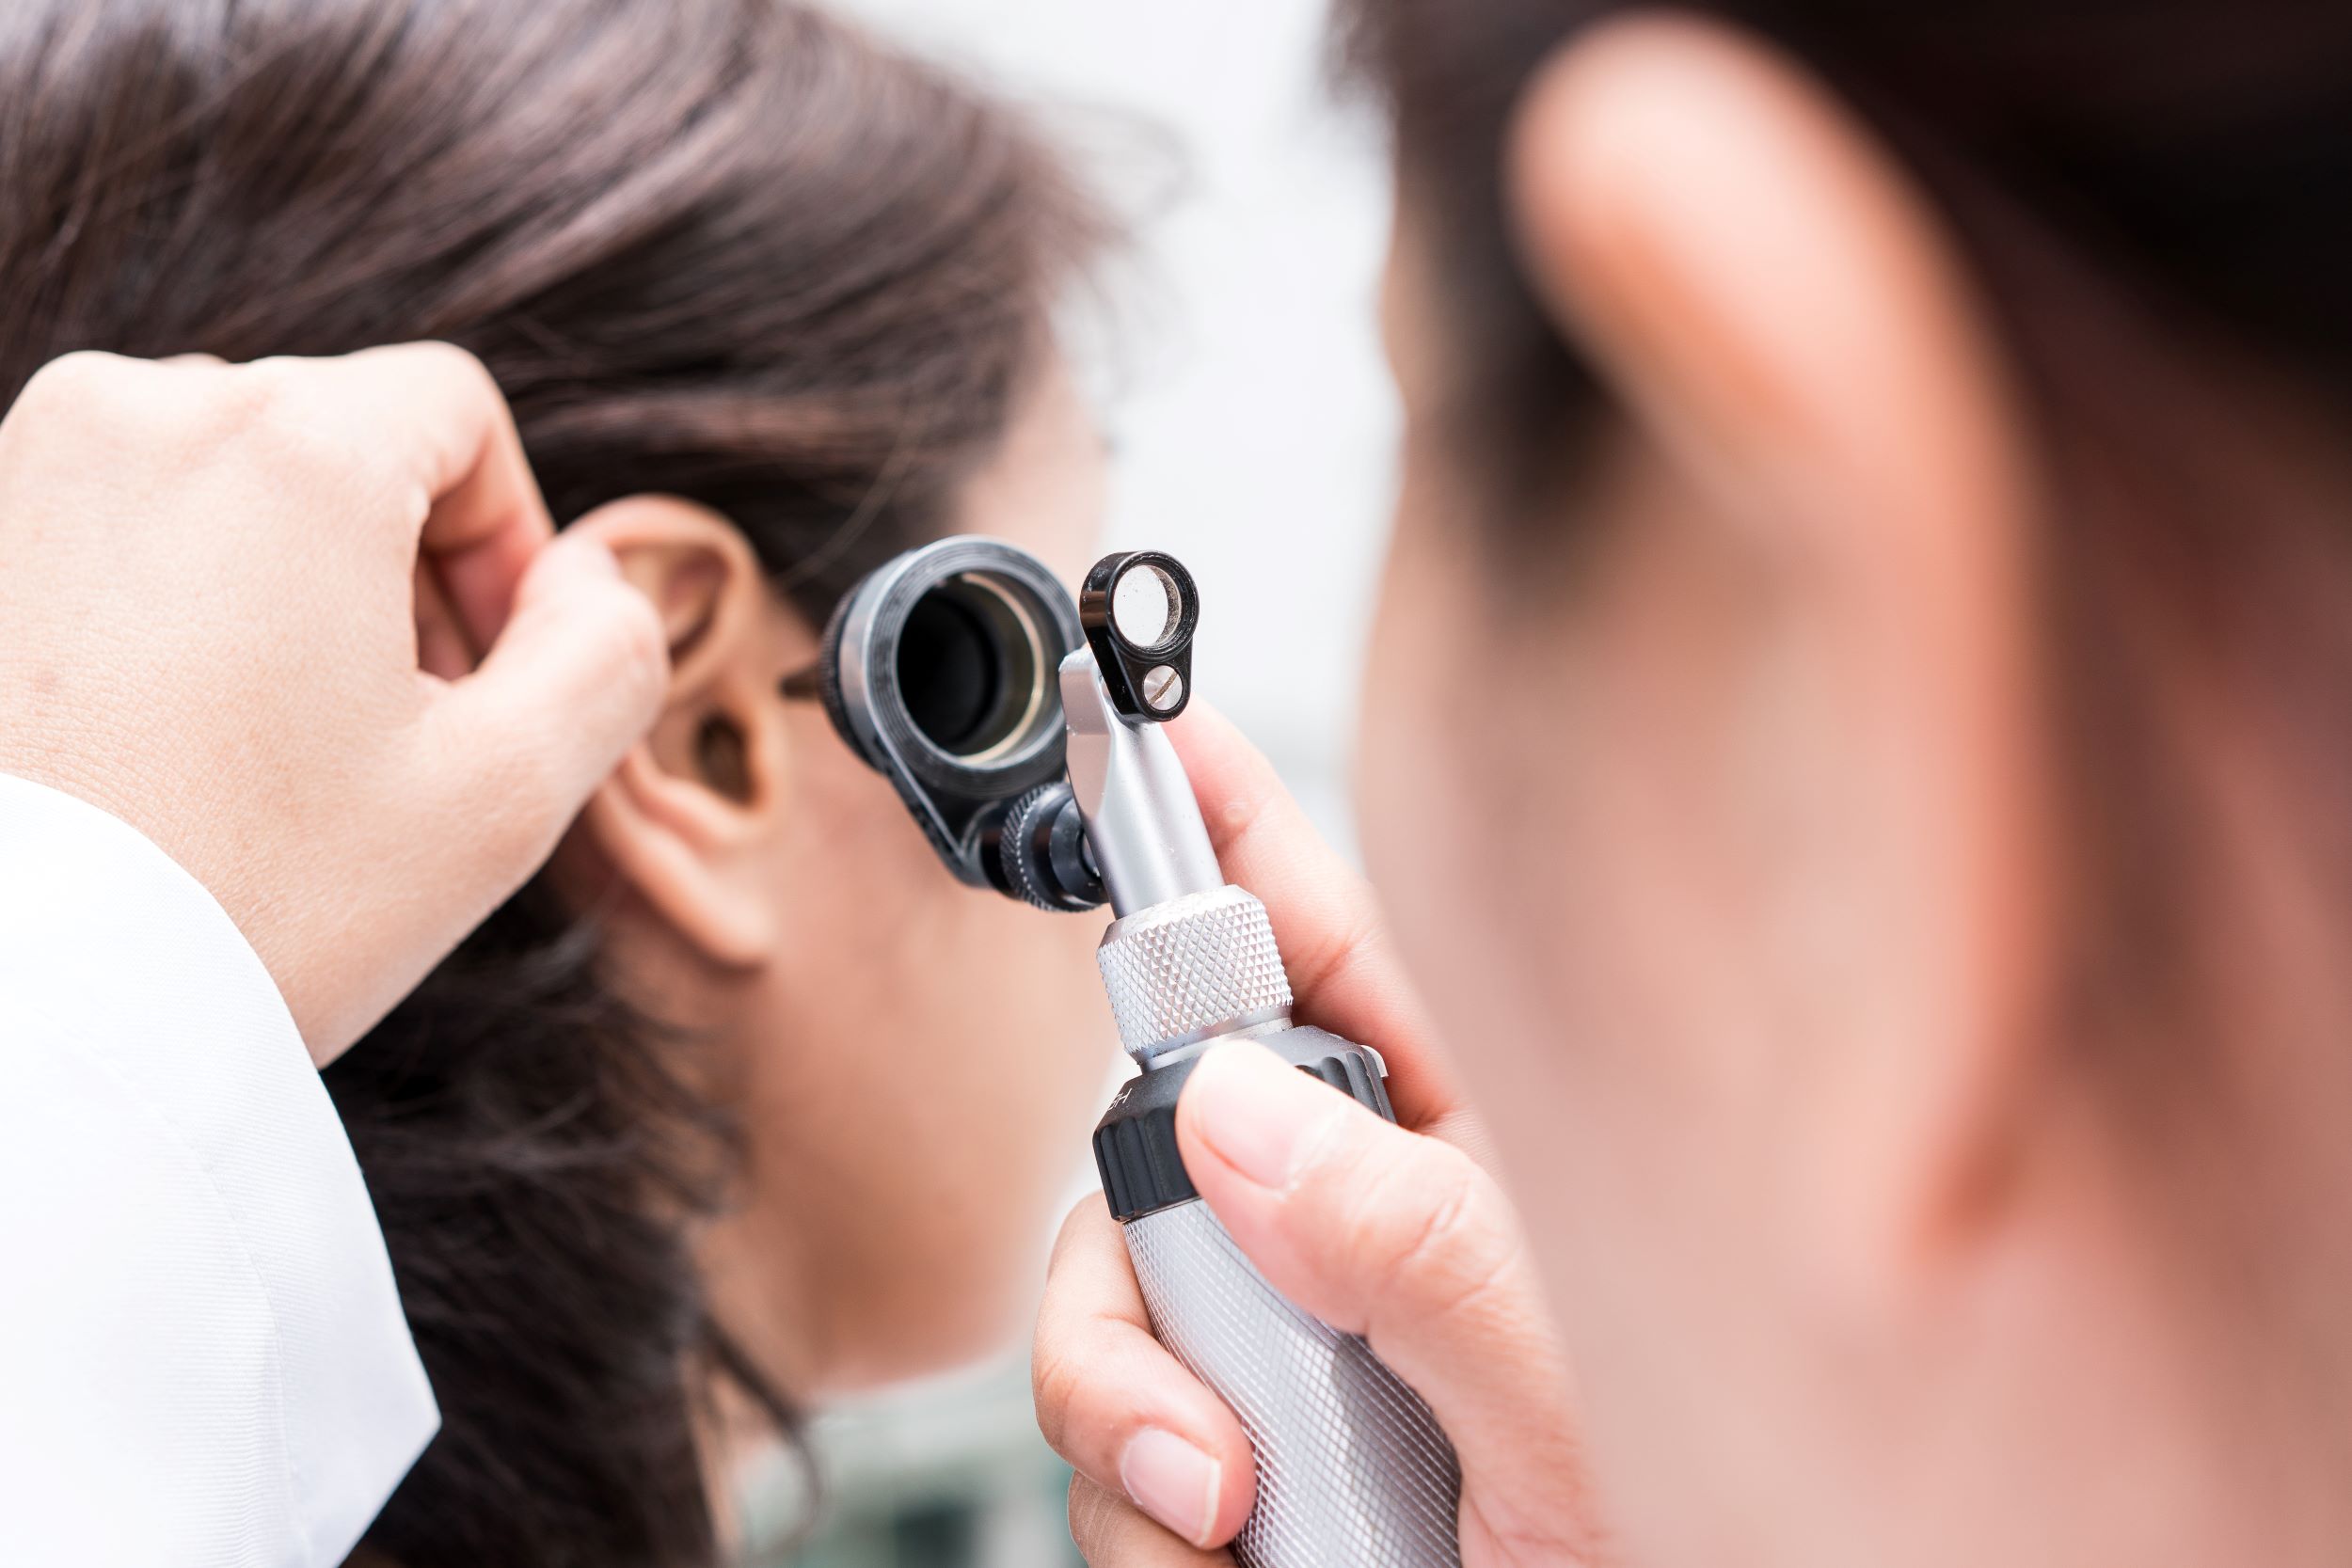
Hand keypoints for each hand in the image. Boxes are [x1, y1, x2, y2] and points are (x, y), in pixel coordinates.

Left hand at [0, 346, 666, 1061]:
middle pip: (340, 436)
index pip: (457, 410)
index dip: (511, 539)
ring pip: (225, 479)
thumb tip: (588, 574)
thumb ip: (610, 649)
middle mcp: (140, 413)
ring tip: (286, 744)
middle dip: (400, 567)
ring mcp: (22, 468)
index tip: (494, 676)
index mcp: (291, 446)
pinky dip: (177, 603)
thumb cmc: (259, 904)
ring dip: (290, 583)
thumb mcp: (509, 794)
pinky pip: (116, 525)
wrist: (21, 1018)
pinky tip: (182, 743)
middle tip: (404, 734)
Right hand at [1032, 704, 1605, 1564]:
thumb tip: (1232, 1118)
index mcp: (1460, 1142)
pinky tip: (1239, 1552)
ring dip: (1139, 1428)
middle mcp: (1354, 1221)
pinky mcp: (1224, 1450)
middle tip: (1217, 1385)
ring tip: (1251, 1517)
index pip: (1319, 936)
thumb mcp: (1565, 1388)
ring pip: (1109, 1305)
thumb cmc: (1692, 1532)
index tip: (1139, 719)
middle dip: (1137, 1265)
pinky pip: (1107, 1444)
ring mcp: (1284, 1339)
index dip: (1221, 820)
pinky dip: (1139, 1518)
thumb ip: (1410, 1247)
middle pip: (1150, 1140)